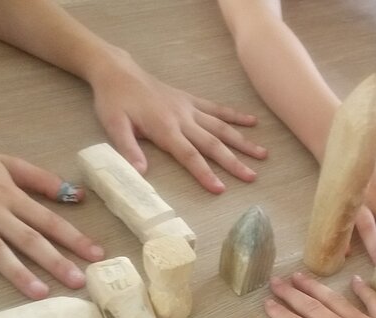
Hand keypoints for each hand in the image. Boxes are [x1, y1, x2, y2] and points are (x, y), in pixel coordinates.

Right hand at [0, 125, 103, 301]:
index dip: (74, 238)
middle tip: (79, 282)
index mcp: (10, 195)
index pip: (48, 220)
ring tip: (38, 294)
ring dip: (16, 272)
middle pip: (28, 238)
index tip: (96, 255)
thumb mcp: (5, 163)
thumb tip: (77, 194)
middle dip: (55, 261)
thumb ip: (41, 179)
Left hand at [89, 50, 267, 193]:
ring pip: (221, 127)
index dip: (205, 173)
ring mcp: (189, 108)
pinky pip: (216, 109)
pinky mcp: (190, 100)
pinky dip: (235, 115)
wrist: (117, 71)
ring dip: (242, 141)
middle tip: (252, 177)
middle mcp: (182, 118)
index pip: (189, 155)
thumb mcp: (113, 126)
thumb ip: (128, 150)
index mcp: (165, 128)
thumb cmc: (113, 101)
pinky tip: (253, 122)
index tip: (220, 189)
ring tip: (262, 154)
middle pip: (212, 143)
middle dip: (233, 161)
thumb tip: (139, 174)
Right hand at [265, 272, 375, 317]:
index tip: (266, 302)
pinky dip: (363, 290)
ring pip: (336, 301)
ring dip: (316, 288)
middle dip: (292, 295)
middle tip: (274, 280)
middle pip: (313, 310)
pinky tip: (355, 280)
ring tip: (300, 275)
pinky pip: (372, 302)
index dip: (282, 316)